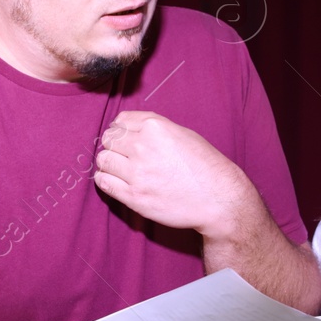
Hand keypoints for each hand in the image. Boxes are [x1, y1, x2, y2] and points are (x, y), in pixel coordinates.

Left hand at [93, 111, 253, 238]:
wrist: (218, 198)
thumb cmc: (204, 165)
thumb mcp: (181, 134)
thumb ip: (152, 128)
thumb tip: (124, 127)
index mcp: (154, 127)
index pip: (119, 122)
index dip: (120, 130)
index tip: (125, 139)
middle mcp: (142, 146)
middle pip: (108, 140)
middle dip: (114, 146)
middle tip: (124, 156)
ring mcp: (136, 173)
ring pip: (103, 160)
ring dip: (108, 163)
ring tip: (121, 169)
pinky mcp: (134, 196)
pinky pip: (104, 182)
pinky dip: (106, 179)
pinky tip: (116, 181)